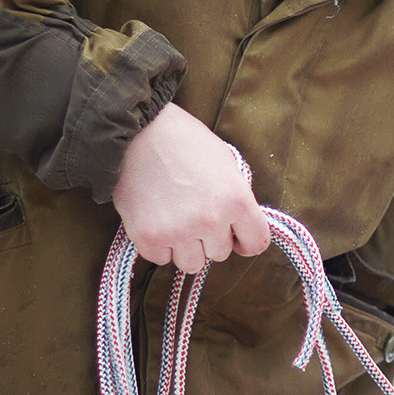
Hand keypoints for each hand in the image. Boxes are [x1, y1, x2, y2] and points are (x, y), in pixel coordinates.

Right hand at [110, 103, 270, 270]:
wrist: (137, 130)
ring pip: (192, 263)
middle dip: (211, 238)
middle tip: (194, 213)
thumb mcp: (225, 161)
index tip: (236, 236)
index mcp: (236, 199)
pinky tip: (156, 221)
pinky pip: (161, 259)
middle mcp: (210, 220)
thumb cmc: (183, 140)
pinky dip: (159, 245)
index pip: (256, 243)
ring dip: (186, 247)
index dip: (247, 240)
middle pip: (220, 254)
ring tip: (175, 220)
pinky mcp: (148, 237)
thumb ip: (236, 196)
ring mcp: (178, 231)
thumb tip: (240, 222)